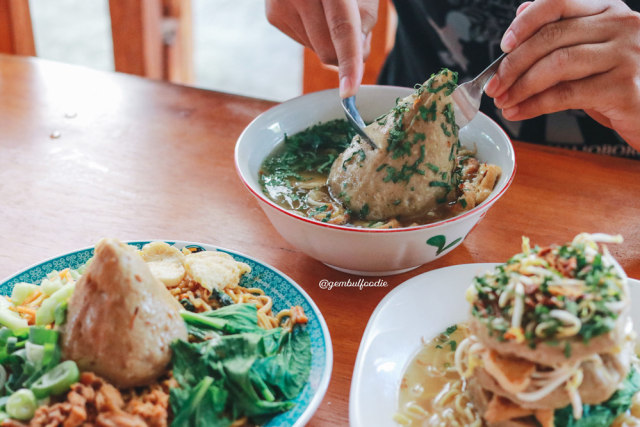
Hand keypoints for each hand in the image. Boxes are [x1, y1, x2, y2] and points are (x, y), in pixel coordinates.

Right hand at [265, 0, 377, 97]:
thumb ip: (365, 23)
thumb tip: (353, 61)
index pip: (341, 29)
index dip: (348, 62)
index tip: (349, 92)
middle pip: (327, 50)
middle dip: (346, 55)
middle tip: (358, 33)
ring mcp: (280, 5)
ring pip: (316, 50)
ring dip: (330, 41)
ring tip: (328, 9)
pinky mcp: (273, 15)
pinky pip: (303, 42)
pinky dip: (315, 34)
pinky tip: (313, 12)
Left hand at [484, 0, 639, 150]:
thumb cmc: (620, 82)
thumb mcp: (591, 52)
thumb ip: (560, 32)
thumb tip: (521, 11)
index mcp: (609, 10)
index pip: (559, 2)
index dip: (526, 23)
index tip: (504, 45)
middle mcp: (621, 26)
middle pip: (551, 37)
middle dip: (513, 64)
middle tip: (494, 84)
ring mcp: (626, 55)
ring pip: (557, 65)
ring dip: (521, 86)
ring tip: (503, 100)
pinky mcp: (624, 87)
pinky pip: (566, 95)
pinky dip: (535, 105)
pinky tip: (519, 112)